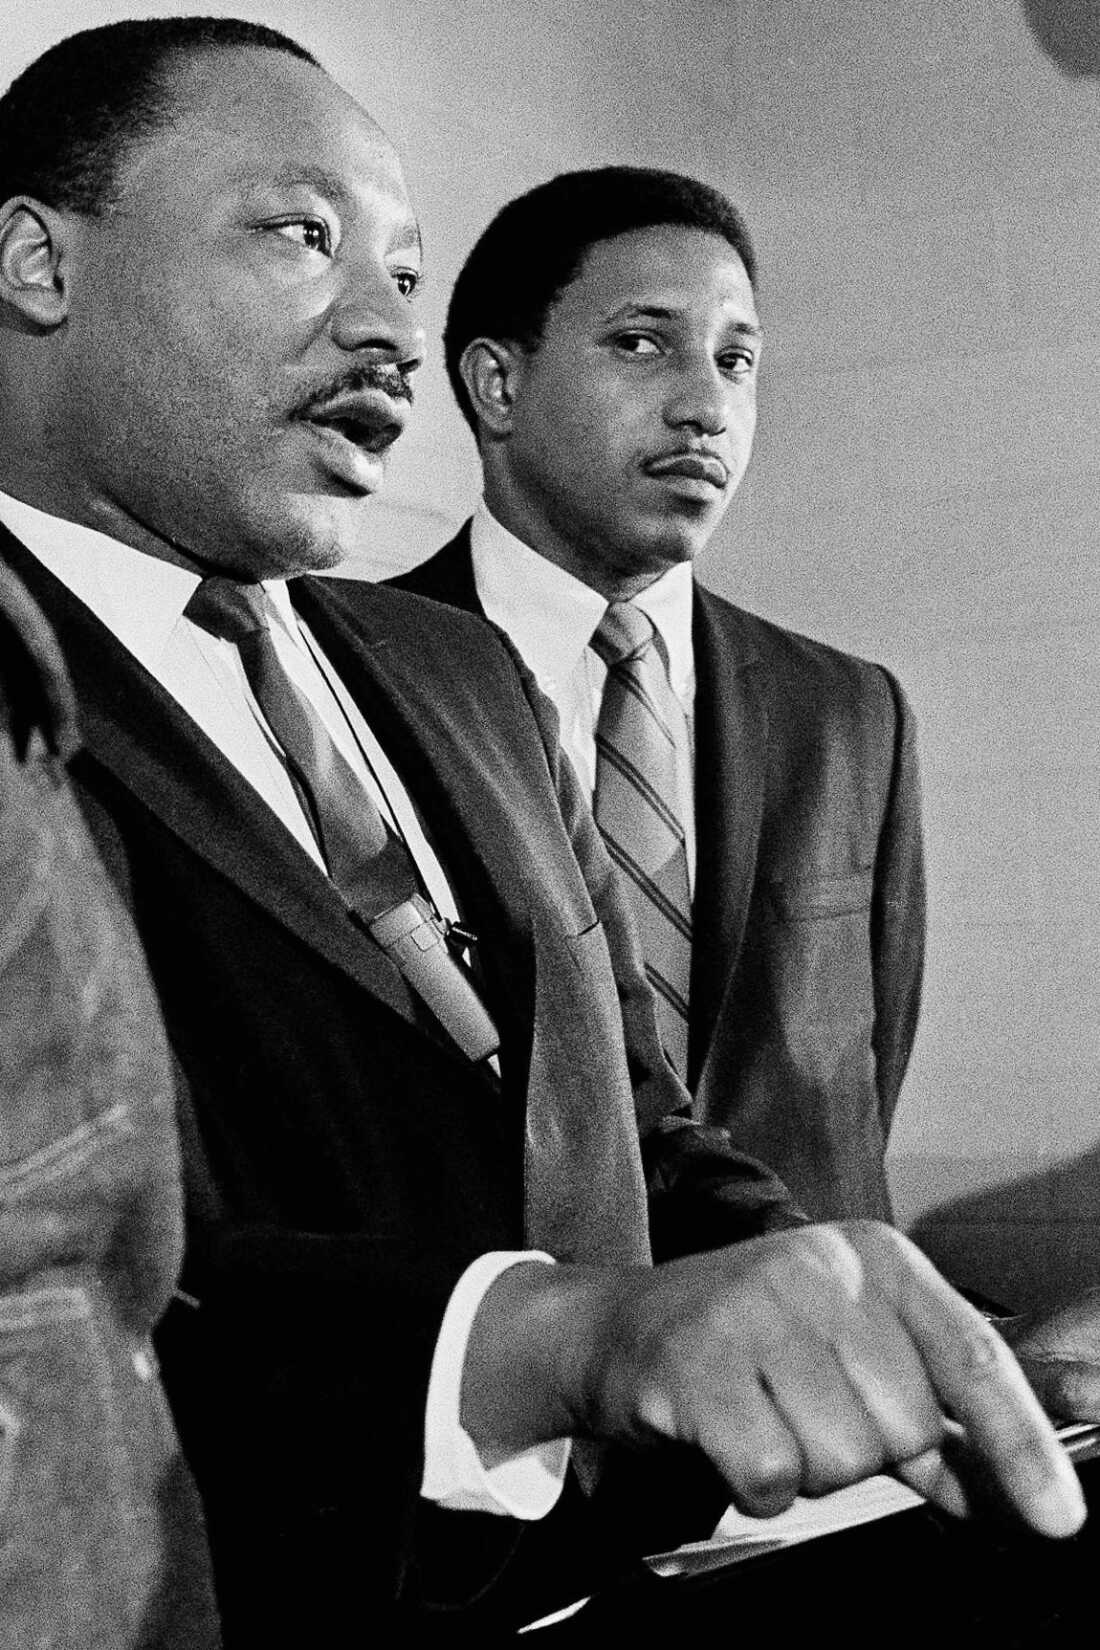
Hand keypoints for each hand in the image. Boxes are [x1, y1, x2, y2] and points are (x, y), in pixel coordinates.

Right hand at [462, 1221, 1084, 1538]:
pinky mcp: (696, 1361)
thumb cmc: (750, 1344)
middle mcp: (819, 1268)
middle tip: (804, 1406)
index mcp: (874, 1258)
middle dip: (864, 1447)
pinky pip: (772, 1477)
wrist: (615, 1327)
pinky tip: (727, 1433)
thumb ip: (938, 1421)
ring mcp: (754, 1308)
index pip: (972, 1357)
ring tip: (762, 1412)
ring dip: (806, 1466)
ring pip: (840, 1459)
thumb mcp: (851, 1356)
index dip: (1021, 1442)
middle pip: (905, 1426)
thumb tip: (1018, 1491)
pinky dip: (755, 1482)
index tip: (1059, 1518)